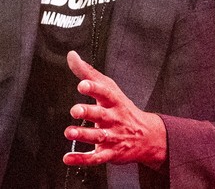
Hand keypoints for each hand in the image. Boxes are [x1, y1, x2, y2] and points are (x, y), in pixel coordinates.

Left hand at [63, 50, 166, 168]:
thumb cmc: (122, 108)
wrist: (147, 136)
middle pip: (101, 115)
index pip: (105, 93)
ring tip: (69, 132)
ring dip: (83, 135)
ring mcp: (113, 137)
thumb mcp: (109, 87)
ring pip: (98, 137)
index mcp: (113, 101)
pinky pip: (96, 158)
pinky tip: (67, 158)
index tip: (83, 84)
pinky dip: (81, 159)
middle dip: (88, 113)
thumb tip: (71, 55)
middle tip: (75, 110)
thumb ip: (88, 72)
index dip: (94, 88)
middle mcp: (113, 119)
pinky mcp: (110, 153)